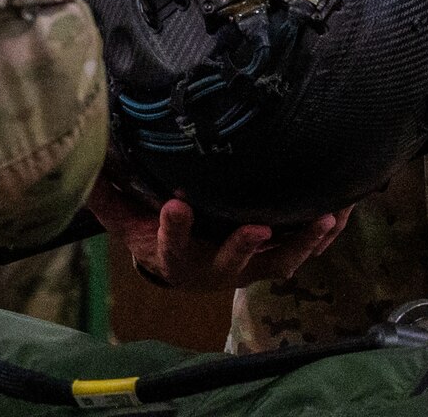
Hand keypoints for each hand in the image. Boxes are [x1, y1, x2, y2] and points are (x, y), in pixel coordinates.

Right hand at [86, 172, 346, 289]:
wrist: (181, 262)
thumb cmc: (150, 229)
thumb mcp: (123, 217)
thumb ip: (106, 193)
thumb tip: (84, 161)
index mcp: (174, 257)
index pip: (170, 247)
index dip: (174, 229)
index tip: (176, 204)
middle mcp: (214, 267)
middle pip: (231, 263)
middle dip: (243, 245)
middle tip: (258, 227)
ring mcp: (249, 266)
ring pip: (279, 262)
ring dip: (302, 243)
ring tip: (323, 220)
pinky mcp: (274, 257)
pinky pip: (305, 248)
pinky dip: (325, 233)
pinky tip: (344, 209)